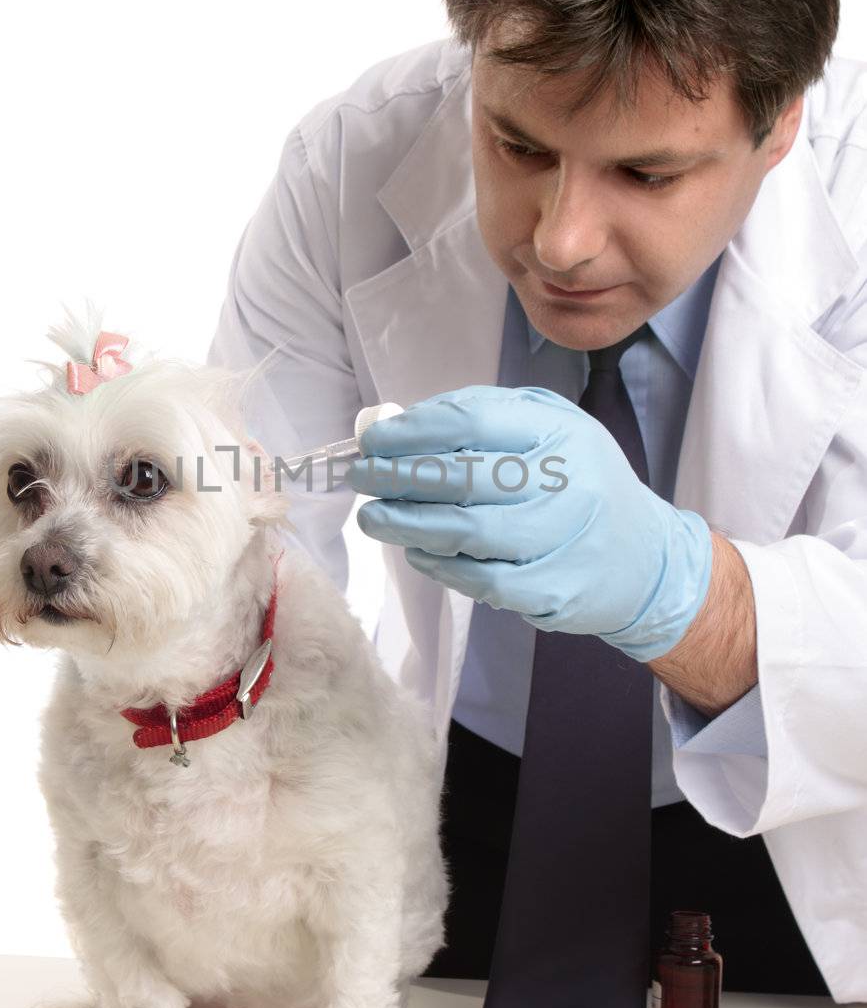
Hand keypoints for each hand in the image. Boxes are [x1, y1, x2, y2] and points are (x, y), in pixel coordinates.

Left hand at [344, 385, 713, 662]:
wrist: (645, 559)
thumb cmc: (581, 482)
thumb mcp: (551, 429)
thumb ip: (485, 416)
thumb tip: (404, 425)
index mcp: (561, 432)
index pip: (473, 421)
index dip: (413, 431)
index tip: (374, 441)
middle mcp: (568, 483)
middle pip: (463, 478)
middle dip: (398, 477)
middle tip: (362, 478)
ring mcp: (563, 541)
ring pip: (466, 533)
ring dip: (407, 525)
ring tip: (373, 518)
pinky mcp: (555, 590)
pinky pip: (481, 580)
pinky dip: (440, 566)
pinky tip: (417, 552)